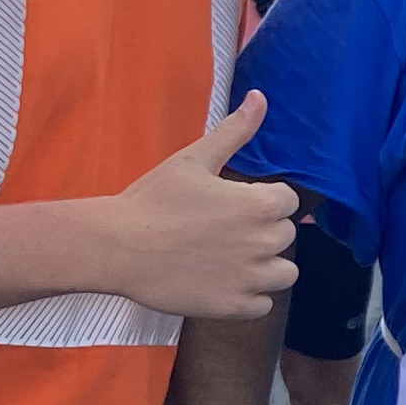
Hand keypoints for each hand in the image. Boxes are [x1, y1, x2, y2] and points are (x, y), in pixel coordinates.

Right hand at [102, 94, 300, 320]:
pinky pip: (264, 305)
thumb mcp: (195, 158)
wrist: (116, 246)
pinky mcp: (234, 307)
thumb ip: (235, 130)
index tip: (234, 204)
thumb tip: (260, 97)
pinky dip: (249, 298)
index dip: (263, 201)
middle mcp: (263, 243)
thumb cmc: (153, 200)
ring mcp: (250, 278)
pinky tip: (222, 283)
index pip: (289, 202)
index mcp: (259, 205)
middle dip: (262, 232)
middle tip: (223, 231)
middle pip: (286, 236)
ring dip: (266, 267)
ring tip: (231, 259)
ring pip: (284, 274)